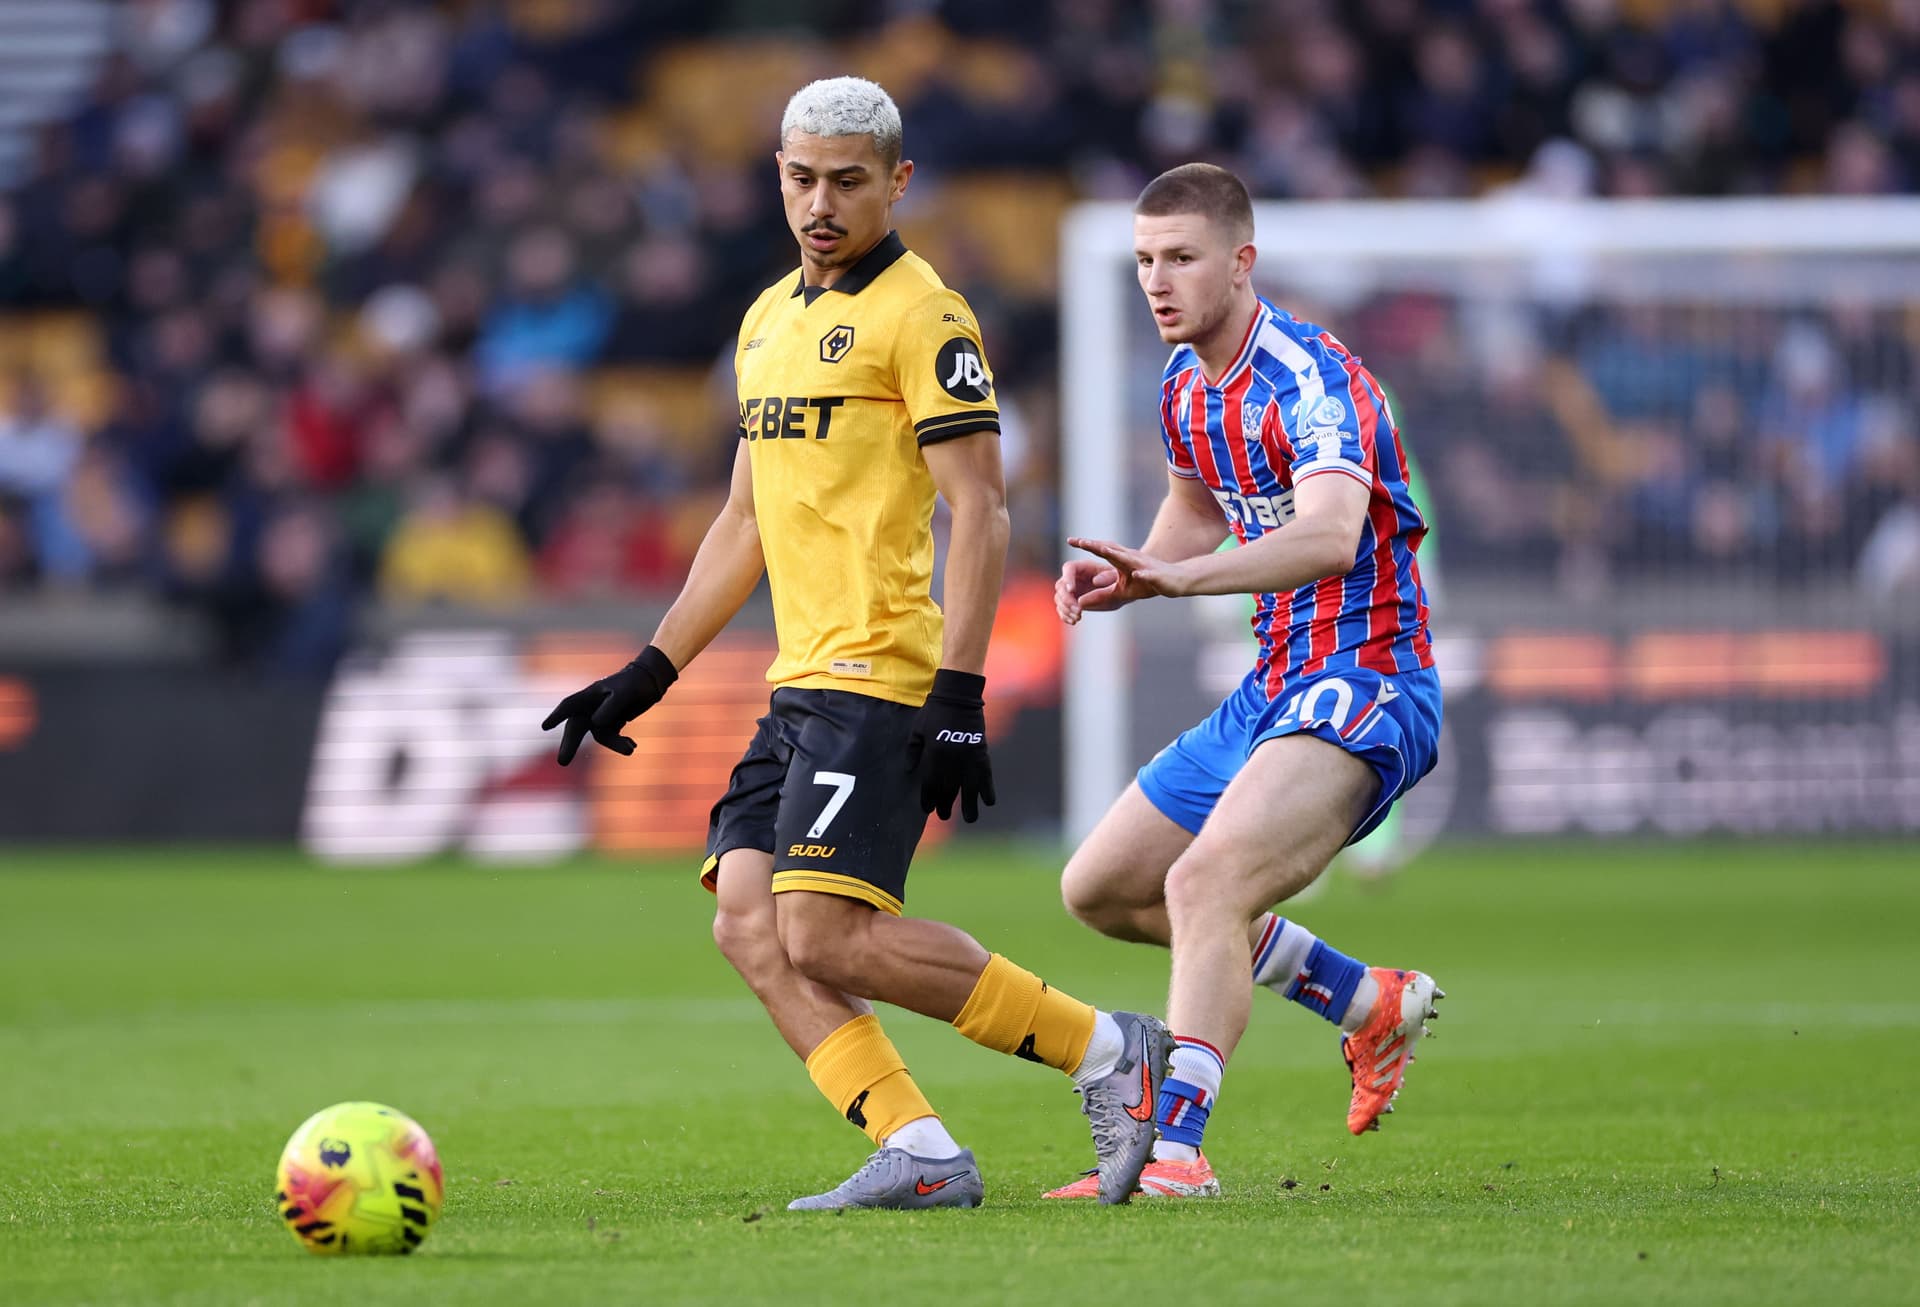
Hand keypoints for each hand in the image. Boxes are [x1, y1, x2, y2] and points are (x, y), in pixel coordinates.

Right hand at [541, 645, 678, 765]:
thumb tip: (596, 724)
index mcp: (589, 696)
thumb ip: (610, 707)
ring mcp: (600, 717)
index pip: (569, 706)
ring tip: (631, 748)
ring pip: (600, 736)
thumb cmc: (634, 683)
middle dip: (570, 744)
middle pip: (576, 727)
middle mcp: (591, 708)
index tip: (545, 727)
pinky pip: (612, 739)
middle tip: (563, 762)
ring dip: (614, 744)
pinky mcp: (612, 724)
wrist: (650, 683)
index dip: (557, 716)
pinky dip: (621, 744)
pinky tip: (632, 746)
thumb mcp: (624, 694)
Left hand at [907, 669, 995, 821]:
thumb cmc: (934, 713)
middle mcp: (952, 760)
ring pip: (969, 788)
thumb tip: (910, 771)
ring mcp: (968, 757)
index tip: (928, 809)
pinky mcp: (982, 753)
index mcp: (934, 754)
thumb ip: (913, 751)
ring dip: (969, 805)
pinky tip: (988, 802)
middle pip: (948, 790)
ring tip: (969, 818)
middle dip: (945, 805)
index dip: (929, 799)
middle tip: (944, 816)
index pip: (930, 784)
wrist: (958, 697)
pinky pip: (986, 776)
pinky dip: (988, 789)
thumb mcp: (917, 730)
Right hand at [1055, 558, 1134, 624]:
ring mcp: (1071, 590)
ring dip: (1066, 609)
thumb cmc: (1120, 580)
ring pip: (1059, 599)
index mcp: (1083, 566)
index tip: (1072, 591)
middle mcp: (1074, 577)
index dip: (1067, 578)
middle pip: (1061, 586)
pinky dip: (1065, 616)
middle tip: (1079, 610)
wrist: (1121, 592)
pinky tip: (1074, 621)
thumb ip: (1106, 578)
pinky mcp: (1071, 602)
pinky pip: (1062, 609)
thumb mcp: (1117, 578)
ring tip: (1078, 617)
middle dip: (1067, 599)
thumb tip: (1092, 585)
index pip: (1068, 568)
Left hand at [1065, 537, 1198, 602]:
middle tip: (1080, 541)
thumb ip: (1101, 595)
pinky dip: (1142, 574)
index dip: (1086, 545)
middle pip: (1111, 550)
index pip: (1101, 551)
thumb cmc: (1149, 584)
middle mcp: (1132, 559)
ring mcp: (1144, 566)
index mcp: (1122, 561)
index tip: (1070, 540)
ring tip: (1102, 549)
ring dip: (1116, 555)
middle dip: (1096, 546)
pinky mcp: (1156, 576)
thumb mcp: (1121, 592)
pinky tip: (1136, 574)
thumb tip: (1080, 603)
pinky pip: (1148, 575)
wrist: (1176, 581)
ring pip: (1128, 559)